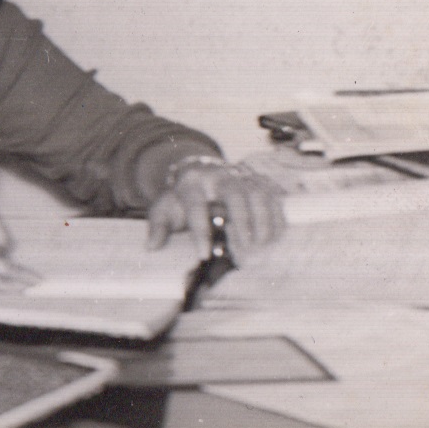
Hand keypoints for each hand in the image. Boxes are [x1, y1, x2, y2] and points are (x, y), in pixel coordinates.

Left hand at [147, 158, 284, 253]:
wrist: (200, 172)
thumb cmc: (182, 197)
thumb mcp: (164, 207)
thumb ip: (158, 226)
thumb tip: (152, 246)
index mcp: (190, 181)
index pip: (195, 206)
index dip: (199, 232)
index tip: (203, 255)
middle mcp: (218, 175)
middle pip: (234, 193)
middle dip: (241, 221)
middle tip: (244, 248)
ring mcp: (241, 176)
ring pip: (258, 193)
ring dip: (263, 221)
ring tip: (261, 247)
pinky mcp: (259, 181)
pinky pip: (274, 198)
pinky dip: (277, 218)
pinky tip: (274, 238)